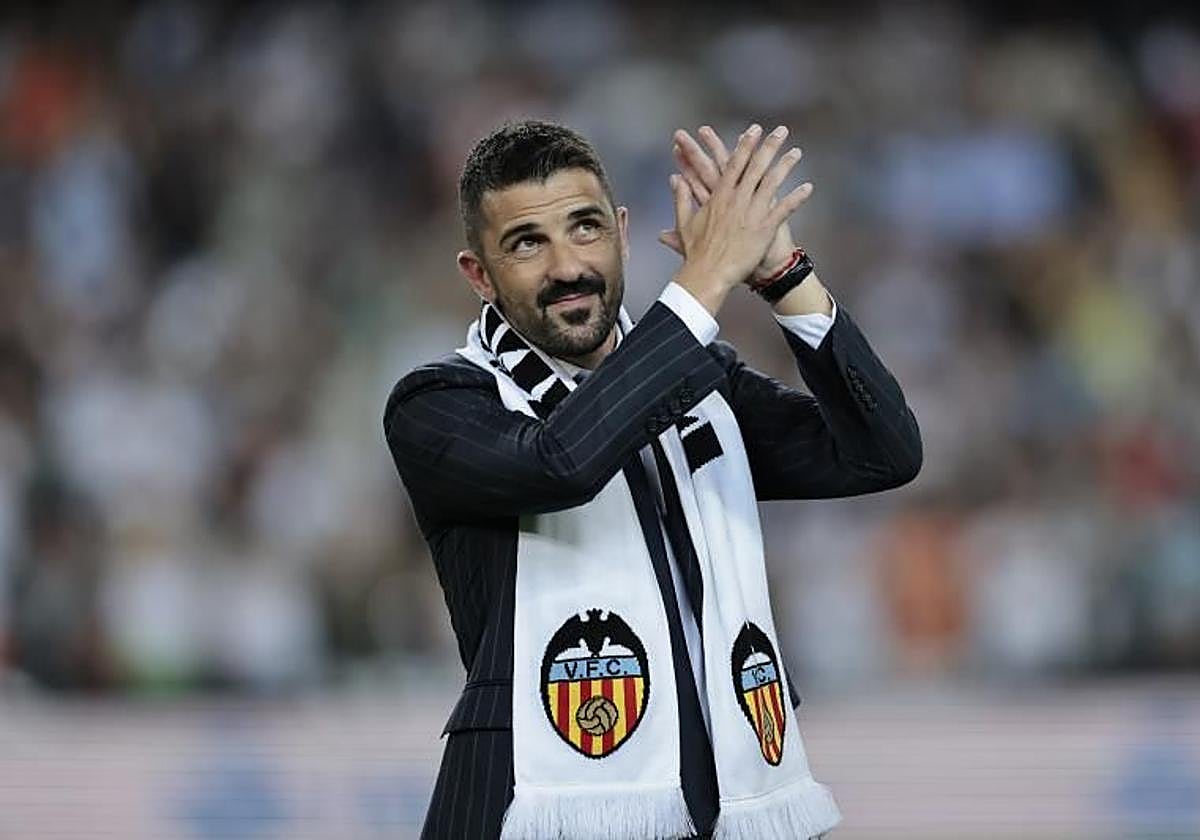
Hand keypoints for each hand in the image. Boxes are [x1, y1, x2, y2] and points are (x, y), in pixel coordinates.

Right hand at [660, 125, 811, 279]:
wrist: (708, 275)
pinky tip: (808, 188)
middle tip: (781, 131)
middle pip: (756, 167)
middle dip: (770, 146)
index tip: (754, 130)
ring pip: (772, 183)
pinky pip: (784, 210)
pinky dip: (796, 198)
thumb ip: (680, 197)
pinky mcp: (764, 229)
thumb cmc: (696, 253)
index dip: (746, 145)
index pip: (735, 164)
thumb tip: (674, 178)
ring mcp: (752, 213)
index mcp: (720, 197)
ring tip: (797, 152)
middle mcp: (737, 200)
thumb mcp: (684, 222)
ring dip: (786, 166)